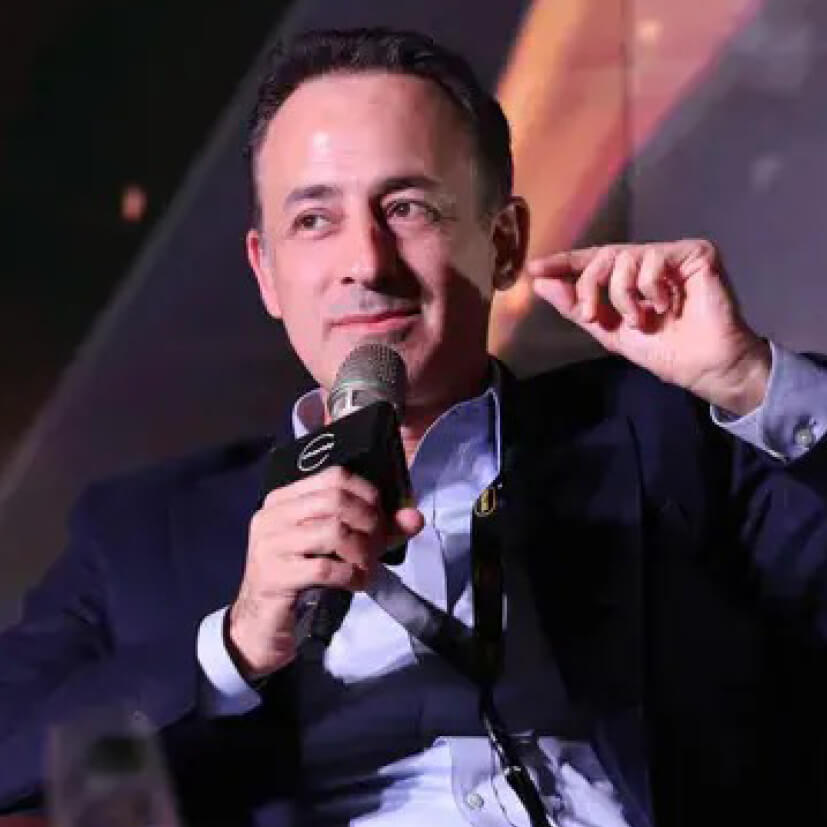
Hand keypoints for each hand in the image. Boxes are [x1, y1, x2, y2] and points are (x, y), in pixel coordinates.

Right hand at [228, 466, 423, 679]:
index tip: (381, 520)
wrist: (261, 626)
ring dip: (362, 552)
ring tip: (366, 568)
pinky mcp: (275, 576)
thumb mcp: (335, 548)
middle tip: (376, 548)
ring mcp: (270, 544)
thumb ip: (375, 529)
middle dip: (368, 523)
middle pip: (337, 500)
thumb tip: (415, 517)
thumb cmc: (300, 579)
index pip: (335, 476)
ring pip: (333, 531)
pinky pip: (326, 568)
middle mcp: (272, 515)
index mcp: (284, 499)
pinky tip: (356, 583)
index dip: (368, 494)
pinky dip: (351, 575)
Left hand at [528, 239, 770, 414]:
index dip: (563, 263)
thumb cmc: (663, 350)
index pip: (591, 261)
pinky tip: (667, 306)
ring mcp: (671, 255)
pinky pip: (654, 258)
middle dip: (589, 286)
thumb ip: (576, 306)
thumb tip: (540, 284)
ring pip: (624, 257)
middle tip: (590, 315)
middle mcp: (648, 261)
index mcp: (628, 278)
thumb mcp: (609, 331)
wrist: (703, 367)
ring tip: (642, 320)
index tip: (534, 270)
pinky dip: (651, 287)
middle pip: (602, 256)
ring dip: (623, 295)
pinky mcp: (695, 253)